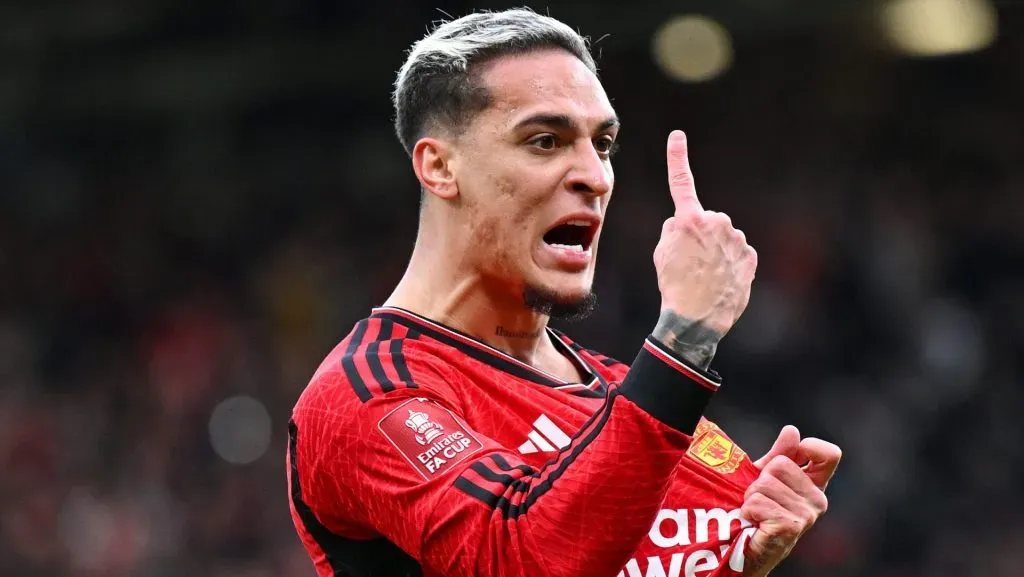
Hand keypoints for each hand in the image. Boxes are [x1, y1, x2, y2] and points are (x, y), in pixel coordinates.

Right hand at [651, 131, 757, 365]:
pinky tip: (720, 282)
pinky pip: (737, 254)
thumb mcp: (661, 253)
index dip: (677, 157)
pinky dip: (730, 264)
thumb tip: (686, 225)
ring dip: (716, 251)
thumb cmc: (673, 285)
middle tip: (689, 262)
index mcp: (688, 219)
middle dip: (700, 236)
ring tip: (705, 276)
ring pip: (723, 238)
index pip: (681, 182)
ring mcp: (736, 239)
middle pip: (706, 221)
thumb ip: (674, 230)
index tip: (677, 136)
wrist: (695, 320)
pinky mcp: (750, 257)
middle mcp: (716, 222)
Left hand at [740, 426, 841, 576]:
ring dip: (751, 496)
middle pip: (781, 464)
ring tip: (756, 512)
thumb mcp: (768, 478)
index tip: (791, 455)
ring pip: (765, 483)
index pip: (830, 454)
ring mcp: (807, 515)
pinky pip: (757, 501)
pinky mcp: (790, 526)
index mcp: (815, 485)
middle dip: (761, 478)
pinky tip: (755, 523)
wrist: (748, 550)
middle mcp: (817, 500)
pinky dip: (748, 510)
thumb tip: (792, 430)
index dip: (808, 447)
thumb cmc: (759, 512)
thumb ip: (780, 455)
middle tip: (761, 498)